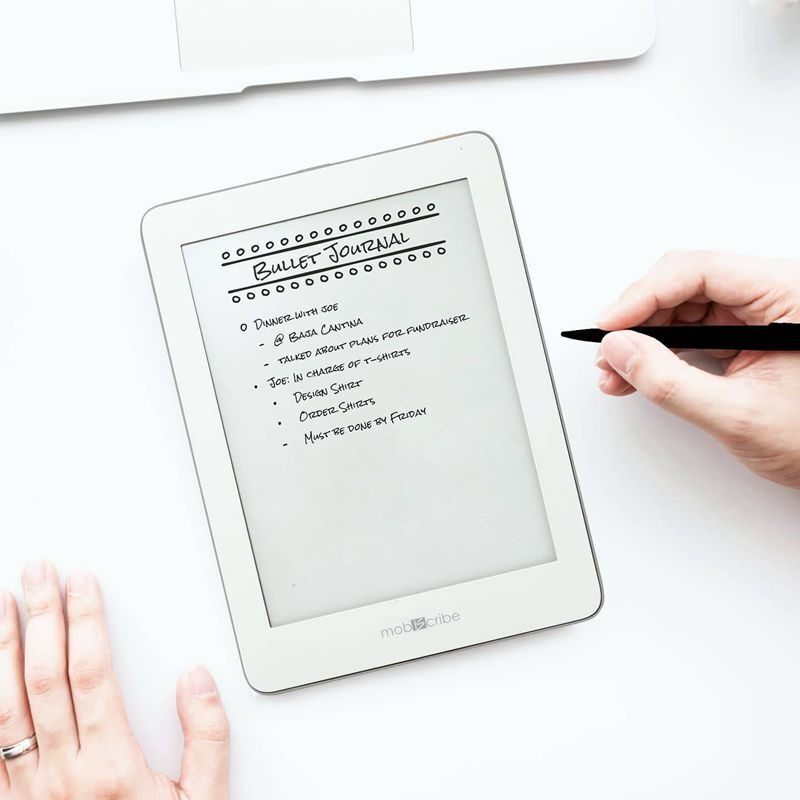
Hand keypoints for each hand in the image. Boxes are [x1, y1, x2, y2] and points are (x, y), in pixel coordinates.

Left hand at [0, 562, 229, 798]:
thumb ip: (207, 738)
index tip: (82, 580)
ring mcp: (24, 795)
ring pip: (1, 707)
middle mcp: (58, 776)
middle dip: (40, 615)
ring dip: (0, 649)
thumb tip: (197, 678)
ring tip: (0, 606)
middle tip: (36, 571)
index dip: (84, 619)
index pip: (90, 672)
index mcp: (109, 768)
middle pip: (42, 677)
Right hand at [596, 250, 799, 487]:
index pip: (700, 272)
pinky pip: (693, 330)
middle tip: (609, 351)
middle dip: (638, 319)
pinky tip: (639, 370)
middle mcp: (774, 297)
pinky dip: (662, 351)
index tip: (610, 324)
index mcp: (789, 296)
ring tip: (617, 369)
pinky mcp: (747, 338)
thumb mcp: (738, 415)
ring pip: (684, 308)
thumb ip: (670, 383)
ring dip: (644, 337)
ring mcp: (760, 316)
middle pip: (685, 285)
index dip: (645, 296)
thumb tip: (621, 351)